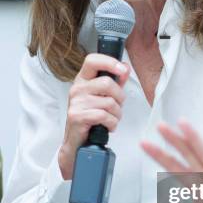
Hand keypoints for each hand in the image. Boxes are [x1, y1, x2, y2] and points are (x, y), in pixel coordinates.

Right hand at [58, 53, 129, 179]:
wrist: (77, 142)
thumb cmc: (92, 117)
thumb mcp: (103, 96)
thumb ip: (115, 81)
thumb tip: (125, 67)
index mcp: (83, 79)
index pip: (92, 60)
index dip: (109, 62)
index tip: (122, 69)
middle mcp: (77, 88)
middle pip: (107, 83)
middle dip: (120, 97)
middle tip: (118, 106)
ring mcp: (76, 102)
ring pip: (109, 102)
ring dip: (117, 114)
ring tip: (112, 119)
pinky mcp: (77, 116)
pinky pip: (104, 116)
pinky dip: (112, 123)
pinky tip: (108, 126)